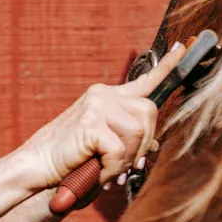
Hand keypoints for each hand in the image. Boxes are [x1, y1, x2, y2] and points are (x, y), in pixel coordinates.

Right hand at [18, 42, 186, 189]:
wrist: (38, 167)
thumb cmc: (71, 159)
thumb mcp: (106, 147)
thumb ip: (130, 141)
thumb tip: (153, 145)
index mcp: (108, 97)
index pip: (144, 80)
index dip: (167, 66)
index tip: (182, 46)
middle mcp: (103, 94)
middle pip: (149, 112)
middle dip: (144, 144)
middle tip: (127, 167)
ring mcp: (97, 105)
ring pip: (138, 132)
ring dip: (127, 159)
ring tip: (109, 171)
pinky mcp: (91, 122)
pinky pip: (120, 149)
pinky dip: (114, 168)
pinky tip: (101, 175)